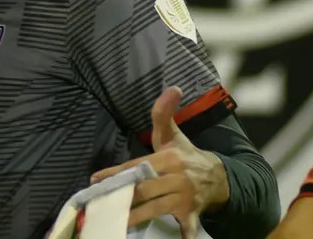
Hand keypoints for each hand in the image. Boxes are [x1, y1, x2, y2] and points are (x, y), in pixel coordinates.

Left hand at [90, 87, 229, 237]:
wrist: (217, 177)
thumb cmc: (185, 156)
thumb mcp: (172, 135)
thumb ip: (164, 113)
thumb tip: (173, 87)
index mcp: (168, 158)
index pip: (137, 165)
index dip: (116, 172)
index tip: (95, 179)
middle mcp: (176, 177)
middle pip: (144, 188)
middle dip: (123, 195)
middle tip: (100, 202)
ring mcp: (184, 197)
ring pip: (155, 208)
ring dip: (136, 217)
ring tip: (116, 222)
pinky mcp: (191, 213)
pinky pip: (188, 226)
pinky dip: (185, 234)